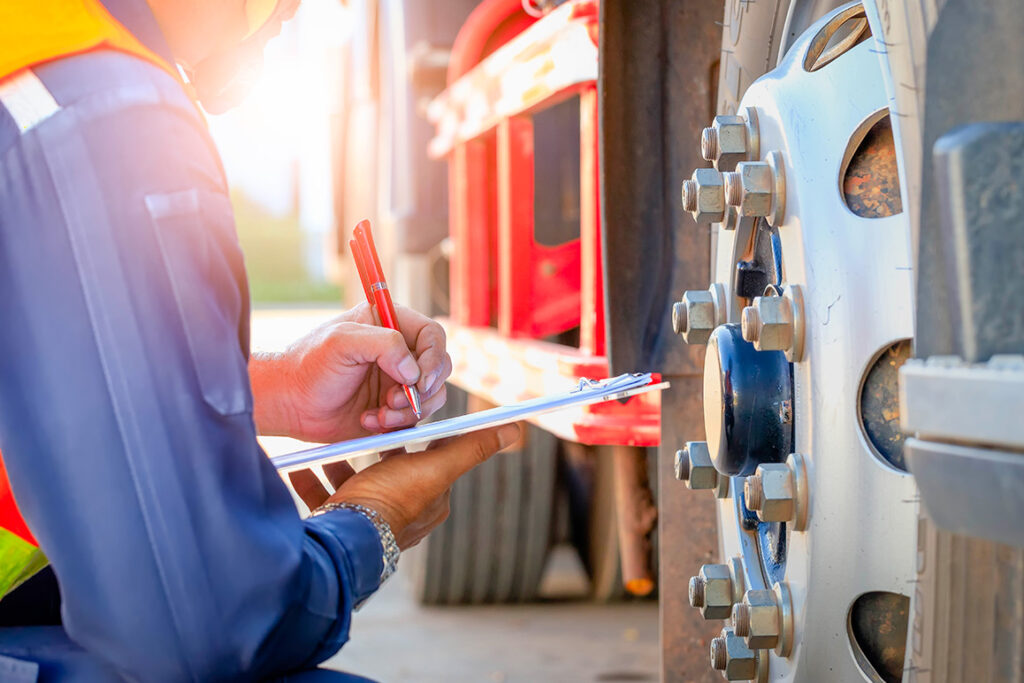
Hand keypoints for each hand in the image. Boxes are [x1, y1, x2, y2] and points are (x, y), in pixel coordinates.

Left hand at [251, 303, 451, 442]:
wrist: (290, 403)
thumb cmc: (308, 365)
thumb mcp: (341, 342)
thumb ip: (384, 344)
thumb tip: (414, 369)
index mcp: (390, 323)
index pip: (433, 335)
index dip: (434, 357)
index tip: (419, 379)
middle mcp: (400, 351)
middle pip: (440, 367)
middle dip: (422, 389)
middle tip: (394, 399)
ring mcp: (399, 380)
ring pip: (433, 396)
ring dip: (409, 411)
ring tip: (379, 415)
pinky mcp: (395, 408)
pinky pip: (415, 419)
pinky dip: (397, 425)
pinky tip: (369, 421)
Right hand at [291, 424, 519, 548]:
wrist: (344, 538)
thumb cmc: (392, 500)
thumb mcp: (434, 466)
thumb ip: (471, 447)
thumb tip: (513, 429)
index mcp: (429, 499)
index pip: (427, 457)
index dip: (413, 433)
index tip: (398, 411)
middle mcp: (403, 513)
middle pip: (388, 468)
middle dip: (371, 445)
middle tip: (359, 423)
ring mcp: (369, 521)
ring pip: (355, 483)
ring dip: (339, 461)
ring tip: (325, 445)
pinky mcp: (340, 526)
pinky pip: (326, 499)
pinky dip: (313, 480)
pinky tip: (300, 465)